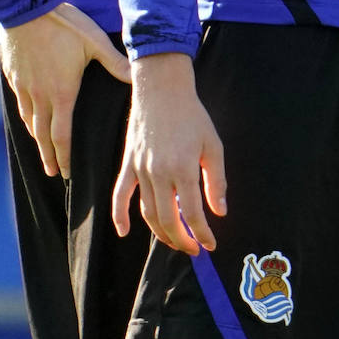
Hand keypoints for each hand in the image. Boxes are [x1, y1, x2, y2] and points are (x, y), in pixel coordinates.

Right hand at [0, 2, 129, 178]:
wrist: (26, 7)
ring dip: (36, 140)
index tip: (66, 173)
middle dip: (49, 157)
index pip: (62, 135)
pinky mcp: (13, 76)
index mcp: (62, 93)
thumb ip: (115, 62)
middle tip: (54, 172)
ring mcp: (24, 87)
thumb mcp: (94, 41)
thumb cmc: (64, 24)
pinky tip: (28, 119)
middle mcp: (40, 96)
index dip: (64, 157)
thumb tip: (138, 76)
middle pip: (43, 136)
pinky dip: (25, 118)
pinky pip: (19, 104)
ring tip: (41, 151)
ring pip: (29, 122)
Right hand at [111, 52, 225, 255]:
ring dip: (160, 233)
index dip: (202, 234)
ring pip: (147, 213)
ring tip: (174, 241)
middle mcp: (159, 173)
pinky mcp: (128, 164)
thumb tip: (218, 212)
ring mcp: (140, 169)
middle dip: (182, 240)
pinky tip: (124, 231)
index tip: (210, 244)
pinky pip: (120, 195)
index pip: (193, 214)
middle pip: (168, 220)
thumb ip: (216, 180)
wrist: (162, 89)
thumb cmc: (192, 115)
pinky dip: (120, 216)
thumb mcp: (213, 144)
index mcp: (183, 168)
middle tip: (193, 249)